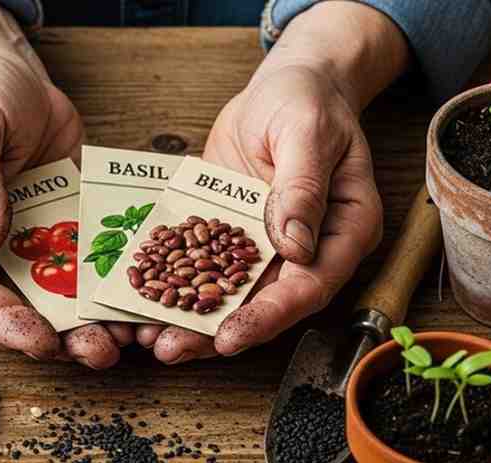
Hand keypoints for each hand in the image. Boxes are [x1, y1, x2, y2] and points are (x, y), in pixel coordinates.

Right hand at [0, 0, 132, 367]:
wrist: (9, 72)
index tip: (34, 338)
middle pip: (13, 303)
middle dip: (55, 333)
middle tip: (94, 349)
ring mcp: (24, 239)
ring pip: (55, 293)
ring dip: (89, 319)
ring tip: (125, 335)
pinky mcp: (62, 228)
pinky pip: (86, 263)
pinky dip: (110, 284)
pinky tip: (138, 297)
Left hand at [138, 2, 408, 362]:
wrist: (286, 85)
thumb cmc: (307, 100)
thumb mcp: (306, 131)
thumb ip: (302, 185)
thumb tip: (294, 245)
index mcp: (346, 229)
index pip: (310, 285)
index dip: (271, 314)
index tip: (232, 335)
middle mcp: (310, 248)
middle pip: (268, 303)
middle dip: (220, 332)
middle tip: (173, 350)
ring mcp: (271, 246)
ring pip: (234, 295)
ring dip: (193, 322)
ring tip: (151, 340)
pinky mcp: (236, 236)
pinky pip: (207, 268)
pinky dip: (178, 287)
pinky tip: (144, 303)